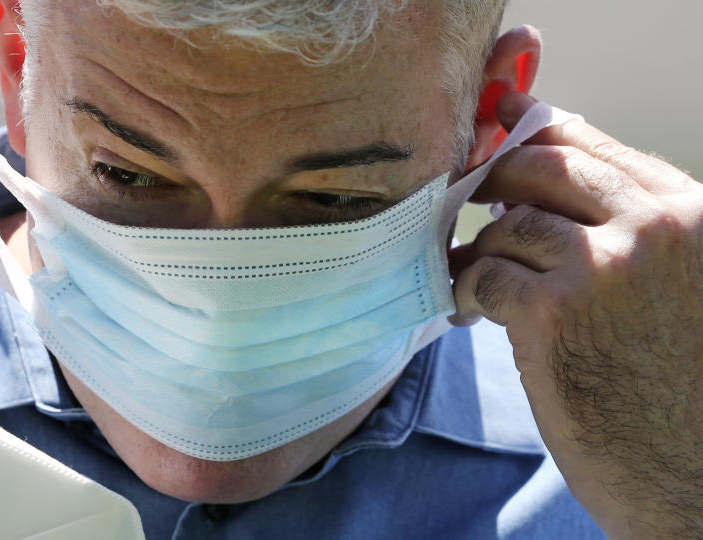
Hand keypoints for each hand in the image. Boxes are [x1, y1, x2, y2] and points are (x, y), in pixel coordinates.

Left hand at [451, 92, 702, 538]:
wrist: (697, 480)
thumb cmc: (687, 392)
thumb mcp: (686, 291)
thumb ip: (635, 240)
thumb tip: (545, 202)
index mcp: (695, 218)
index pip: (601, 150)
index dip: (540, 132)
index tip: (500, 117)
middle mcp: (656, 229)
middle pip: (547, 170)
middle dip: (496, 177)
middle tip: (468, 194)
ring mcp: (602, 267)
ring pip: (510, 227)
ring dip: (479, 248)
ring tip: (468, 272)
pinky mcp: (553, 314)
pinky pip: (486, 276)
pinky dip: (466, 289)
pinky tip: (469, 309)